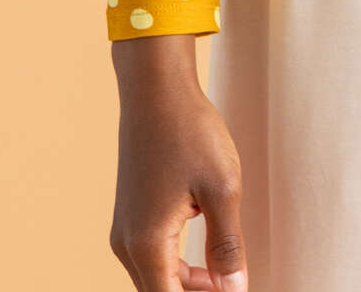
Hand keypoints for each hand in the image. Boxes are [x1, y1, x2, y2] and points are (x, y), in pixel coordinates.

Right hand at [109, 36, 246, 291]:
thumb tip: (234, 289)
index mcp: (147, 244)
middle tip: (233, 284)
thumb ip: (228, 247)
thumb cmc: (189, 131)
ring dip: (188, 284)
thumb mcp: (222, 188)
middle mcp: (128, 244)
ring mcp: (126, 229)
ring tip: (226, 274)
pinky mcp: (131, 215)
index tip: (231, 290)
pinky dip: (177, 265)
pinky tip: (208, 256)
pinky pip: (152, 256)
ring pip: (156, 278)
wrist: (156, 89)